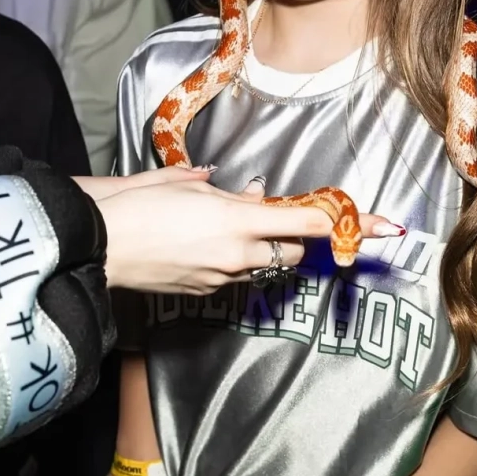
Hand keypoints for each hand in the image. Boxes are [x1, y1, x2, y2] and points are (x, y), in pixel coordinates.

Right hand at [78, 169, 396, 293]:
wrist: (93, 245)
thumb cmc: (134, 203)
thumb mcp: (181, 181)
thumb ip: (220, 189)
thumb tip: (239, 191)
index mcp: (236, 220)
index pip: (306, 222)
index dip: (347, 223)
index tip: (383, 227)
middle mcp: (237, 254)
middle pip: (289, 248)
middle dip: (290, 233)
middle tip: (268, 212)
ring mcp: (220, 278)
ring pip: (261, 262)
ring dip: (257, 245)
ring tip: (220, 223)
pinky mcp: (201, 293)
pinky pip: (232, 274)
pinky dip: (229, 258)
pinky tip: (197, 241)